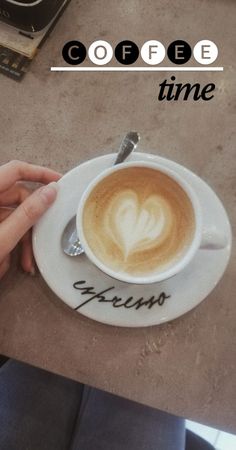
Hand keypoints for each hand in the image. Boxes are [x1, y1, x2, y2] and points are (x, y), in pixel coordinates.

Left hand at [0, 160, 60, 279]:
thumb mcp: (1, 239)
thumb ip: (27, 214)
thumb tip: (50, 191)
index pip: (16, 170)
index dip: (39, 172)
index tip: (58, 181)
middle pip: (16, 198)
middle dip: (31, 221)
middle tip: (43, 238)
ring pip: (10, 216)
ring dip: (21, 239)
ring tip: (26, 263)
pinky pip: (1, 228)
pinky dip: (9, 243)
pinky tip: (9, 263)